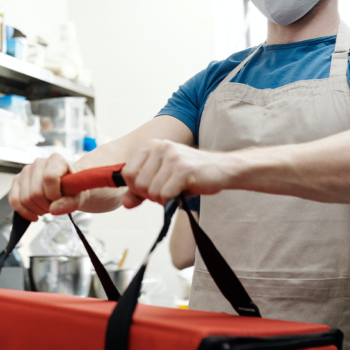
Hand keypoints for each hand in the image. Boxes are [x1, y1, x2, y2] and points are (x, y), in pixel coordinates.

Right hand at [8, 153, 73, 221]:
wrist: (66, 188)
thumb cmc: (72, 190)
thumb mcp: (78, 197)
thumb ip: (70, 203)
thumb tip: (53, 209)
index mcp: (56, 160)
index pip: (49, 178)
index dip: (54, 195)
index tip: (60, 199)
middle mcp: (39, 162)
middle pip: (36, 192)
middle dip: (46, 206)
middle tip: (54, 206)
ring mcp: (26, 171)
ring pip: (25, 198)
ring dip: (37, 210)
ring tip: (46, 208)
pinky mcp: (17, 181)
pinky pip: (14, 200)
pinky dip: (24, 212)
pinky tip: (34, 215)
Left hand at [120, 139, 236, 207]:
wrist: (223, 169)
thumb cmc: (191, 175)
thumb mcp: (162, 180)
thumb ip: (141, 191)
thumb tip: (125, 203)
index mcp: (151, 146)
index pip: (127, 173)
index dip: (136, 188)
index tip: (150, 190)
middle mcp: (160, 147)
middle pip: (137, 183)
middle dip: (150, 195)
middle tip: (166, 192)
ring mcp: (172, 156)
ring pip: (151, 191)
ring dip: (162, 199)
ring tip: (176, 191)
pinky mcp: (183, 169)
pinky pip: (165, 194)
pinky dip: (171, 200)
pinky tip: (182, 192)